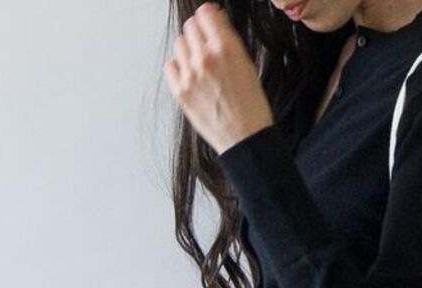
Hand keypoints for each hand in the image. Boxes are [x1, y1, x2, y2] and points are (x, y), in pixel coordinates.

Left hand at [163, 2, 274, 154]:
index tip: (210, 23)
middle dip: (198, 33)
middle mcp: (205, 58)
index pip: (205, 14)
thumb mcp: (247, 66)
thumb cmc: (251, 107)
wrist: (245, 140)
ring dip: (188, 50)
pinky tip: (190, 77)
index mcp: (226, 48)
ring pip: (179, 44)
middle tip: (206, 46)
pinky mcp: (180, 92)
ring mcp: (190, 75)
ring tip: (200, 65)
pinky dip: (178, 68)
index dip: (208, 18)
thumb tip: (214, 22)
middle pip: (190, 27)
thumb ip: (228, 41)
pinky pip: (170, 66)